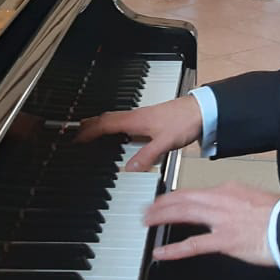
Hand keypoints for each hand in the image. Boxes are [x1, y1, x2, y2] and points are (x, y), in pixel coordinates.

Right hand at [76, 94, 202, 172]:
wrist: (202, 110)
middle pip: (106, 118)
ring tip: (91, 132)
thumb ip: (146, 156)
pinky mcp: (150, 119)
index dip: (88, 132)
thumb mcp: (164, 143)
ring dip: (101, 124)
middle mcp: (136, 116)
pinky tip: (119, 134)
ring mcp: (142, 116)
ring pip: (115, 119)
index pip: (104, 124)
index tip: (76, 139)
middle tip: (77, 133)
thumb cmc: (185, 121)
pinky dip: (114, 127)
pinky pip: (124, 121)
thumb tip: (129, 168)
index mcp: (134, 120)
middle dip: (89, 125)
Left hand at [144, 182, 279, 267]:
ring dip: (160, 217)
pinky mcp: (225, 241)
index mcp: (228, 190)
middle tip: (146, 210)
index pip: (194, 192)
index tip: (164, 201)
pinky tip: (161, 253)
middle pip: (182, 199)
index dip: (174, 196)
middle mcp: (220, 201)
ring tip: (147, 222)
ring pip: (182, 214)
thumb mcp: (255, 198)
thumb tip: (227, 205)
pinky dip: (174, 249)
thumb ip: (237, 200)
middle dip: (160, 204)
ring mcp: (221, 221)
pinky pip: (193, 245)